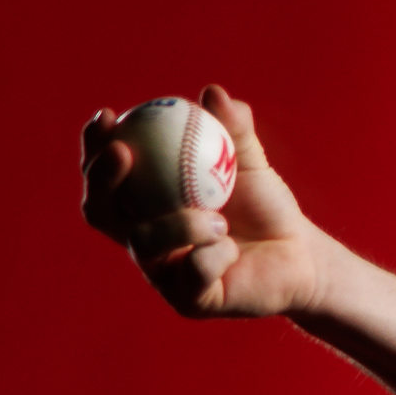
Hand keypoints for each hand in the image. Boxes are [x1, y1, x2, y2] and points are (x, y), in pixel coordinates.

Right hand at [81, 84, 322, 317]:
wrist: (300, 254)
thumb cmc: (266, 206)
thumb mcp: (250, 162)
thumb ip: (233, 130)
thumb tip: (214, 93)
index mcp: (145, 206)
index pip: (105, 177)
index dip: (95, 147)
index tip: (110, 116)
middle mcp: (143, 240)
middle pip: (100, 210)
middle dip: (102, 178)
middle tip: (124, 151)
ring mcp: (163, 274)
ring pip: (144, 244)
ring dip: (177, 224)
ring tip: (218, 218)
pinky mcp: (190, 301)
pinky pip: (190, 273)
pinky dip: (213, 253)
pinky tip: (232, 247)